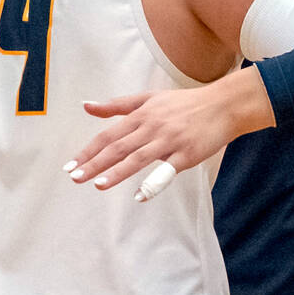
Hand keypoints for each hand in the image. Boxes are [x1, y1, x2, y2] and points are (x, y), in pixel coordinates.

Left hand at [67, 69, 276, 198]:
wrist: (223, 105)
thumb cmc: (184, 103)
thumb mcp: (149, 98)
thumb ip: (117, 105)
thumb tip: (86, 106)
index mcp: (142, 115)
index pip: (108, 135)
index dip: (88, 151)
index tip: (70, 166)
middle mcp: (152, 127)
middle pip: (118, 147)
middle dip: (95, 163)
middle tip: (75, 177)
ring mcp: (170, 141)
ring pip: (138, 158)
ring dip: (117, 172)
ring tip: (98, 184)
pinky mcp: (187, 154)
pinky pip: (166, 171)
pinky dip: (153, 183)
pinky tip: (140, 196)